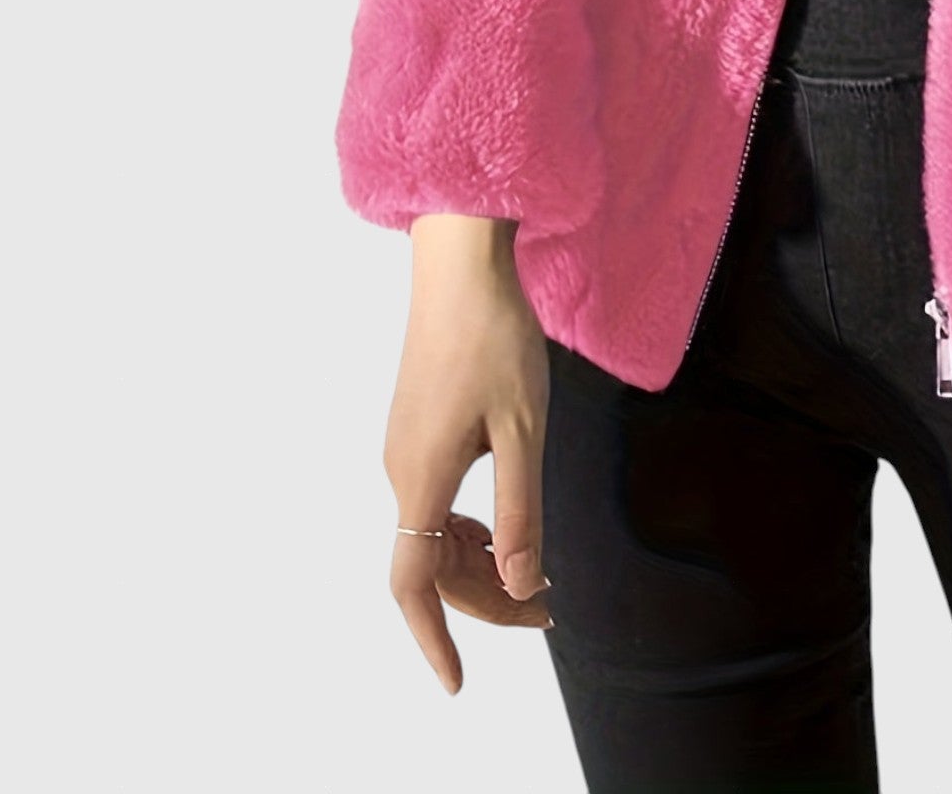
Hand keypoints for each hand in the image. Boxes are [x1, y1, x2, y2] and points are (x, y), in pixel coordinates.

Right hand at [384, 215, 553, 693]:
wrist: (460, 265)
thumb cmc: (495, 338)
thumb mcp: (524, 429)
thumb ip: (521, 510)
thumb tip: (520, 583)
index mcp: (422, 477)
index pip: (413, 584)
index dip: (434, 640)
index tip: (456, 685)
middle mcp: (401, 470)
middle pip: (433, 565)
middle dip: (487, 599)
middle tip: (550, 610)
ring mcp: (404, 448)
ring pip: (434, 534)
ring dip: (480, 564)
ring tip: (538, 574)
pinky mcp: (416, 428)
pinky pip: (435, 501)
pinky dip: (469, 528)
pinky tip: (506, 520)